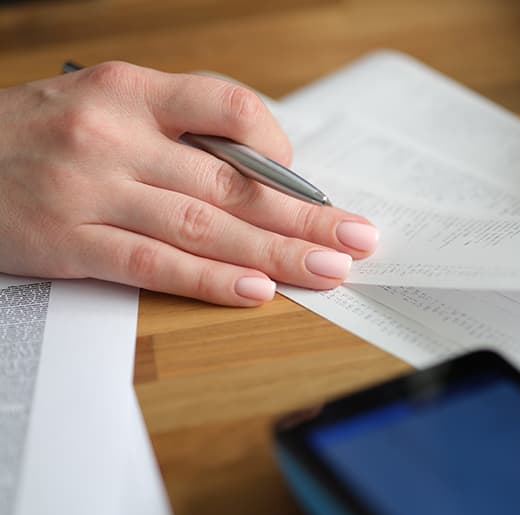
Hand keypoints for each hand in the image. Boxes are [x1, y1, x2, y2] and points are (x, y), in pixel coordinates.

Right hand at [0, 62, 378, 305]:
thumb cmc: (34, 136)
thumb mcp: (100, 106)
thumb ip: (173, 131)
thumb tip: (259, 174)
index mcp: (128, 89)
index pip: (228, 106)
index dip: (279, 148)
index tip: (307, 182)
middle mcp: (112, 135)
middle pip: (233, 181)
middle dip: (305, 216)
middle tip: (357, 239)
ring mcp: (88, 189)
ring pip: (205, 226)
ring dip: (276, 254)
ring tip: (328, 270)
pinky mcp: (66, 242)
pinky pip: (154, 265)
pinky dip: (210, 281)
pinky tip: (256, 291)